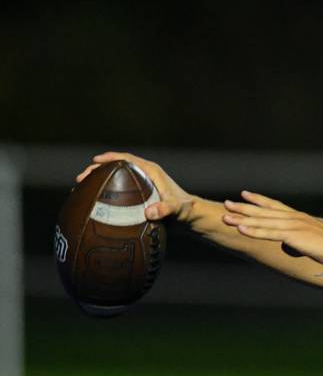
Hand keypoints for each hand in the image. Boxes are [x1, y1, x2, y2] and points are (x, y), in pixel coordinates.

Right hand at [76, 151, 195, 221]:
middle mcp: (145, 174)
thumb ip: (166, 209)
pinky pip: (118, 188)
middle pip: (117, 166)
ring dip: (99, 179)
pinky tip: (93, 200)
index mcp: (151, 171)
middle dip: (98, 169)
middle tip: (80, 178)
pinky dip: (105, 190)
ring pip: (115, 176)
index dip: (111, 157)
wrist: (189, 217)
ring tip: (80, 187)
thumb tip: (149, 212)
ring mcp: (141, 183)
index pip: (128, 158)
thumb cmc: (185, 211)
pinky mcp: (139, 193)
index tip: (94, 160)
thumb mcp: (176, 209)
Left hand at [222, 191, 322, 269]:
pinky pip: (270, 233)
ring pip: (263, 221)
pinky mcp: (294, 236)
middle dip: (244, 208)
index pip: (275, 206)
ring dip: (242, 219)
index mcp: (299, 218)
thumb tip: (290, 245)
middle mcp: (294, 218)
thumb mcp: (314, 241)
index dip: (259, 200)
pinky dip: (254, 230)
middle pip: (264, 211)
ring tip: (225, 217)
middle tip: (226, 203)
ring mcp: (294, 226)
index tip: (244, 194)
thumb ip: (300, 240)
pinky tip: (241, 229)